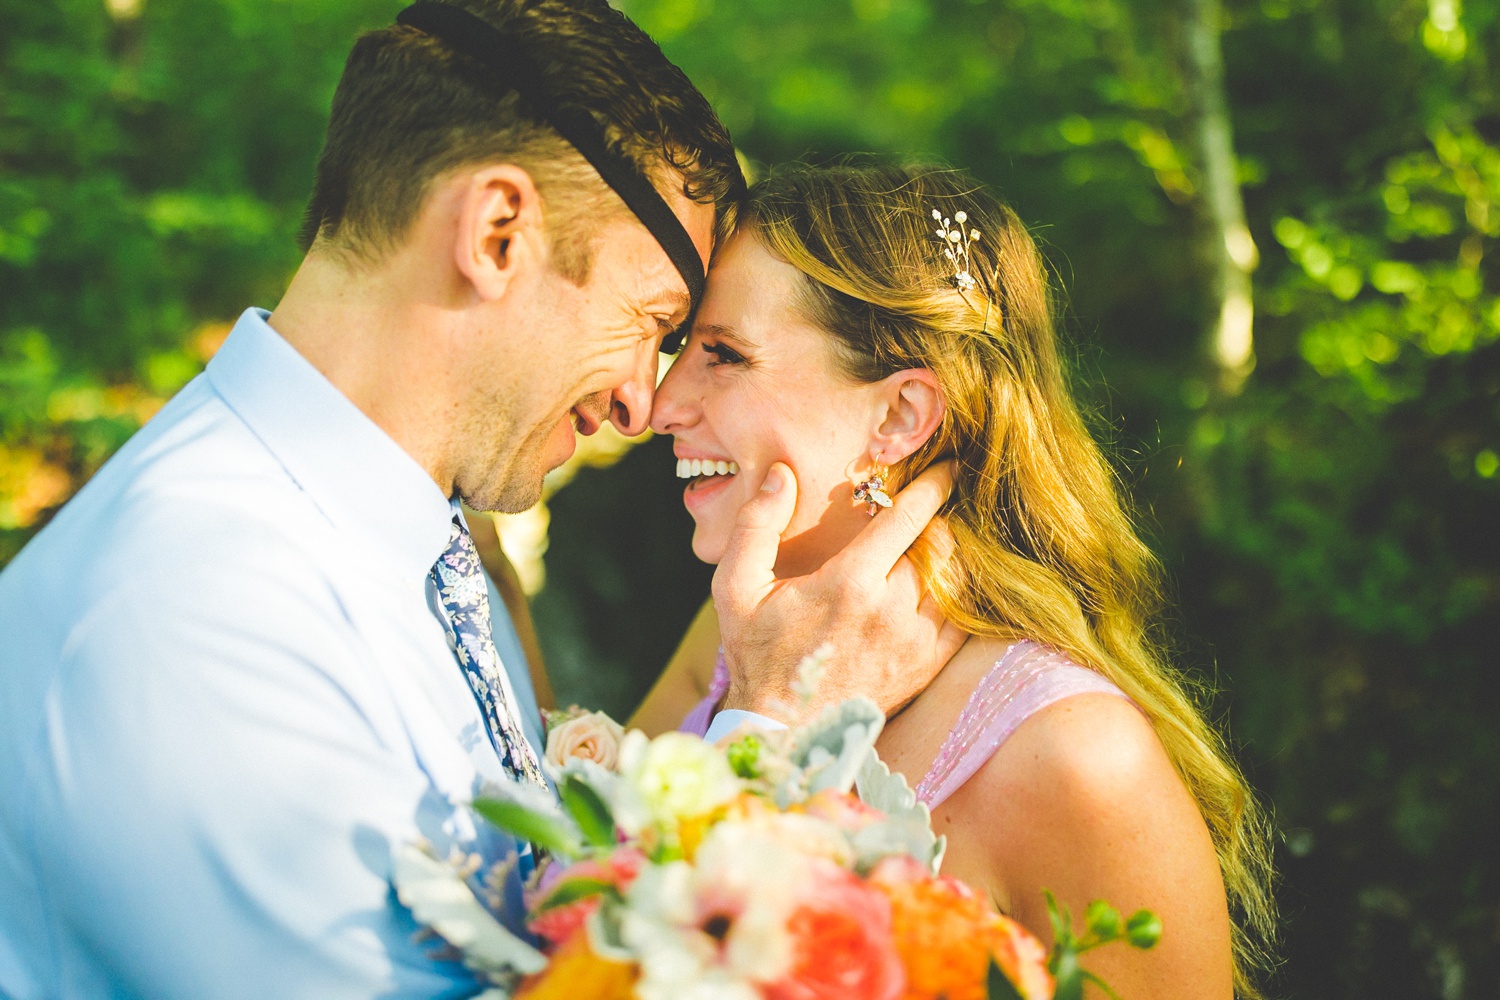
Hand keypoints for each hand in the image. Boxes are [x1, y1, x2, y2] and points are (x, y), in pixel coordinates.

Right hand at [712, 460, 967, 724]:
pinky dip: (957, 595)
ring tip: (934, 544)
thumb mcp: (737, 587)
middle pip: (938, 545)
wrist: (783, 731)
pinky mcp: (926, 668)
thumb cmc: (758, 654)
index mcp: (849, 583)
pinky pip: (961, 618)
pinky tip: (939, 585)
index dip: (932, 486)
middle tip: (927, 511)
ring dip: (948, 557)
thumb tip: (780, 474)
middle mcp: (890, 611)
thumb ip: (756, 526)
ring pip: (954, 580)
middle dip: (936, 521)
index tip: (948, 467)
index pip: (907, 519)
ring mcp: (914, 643)